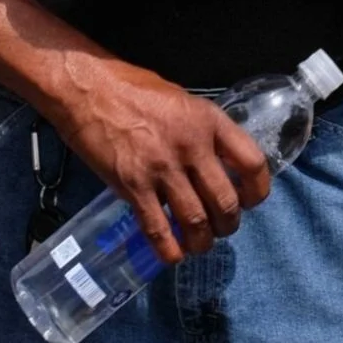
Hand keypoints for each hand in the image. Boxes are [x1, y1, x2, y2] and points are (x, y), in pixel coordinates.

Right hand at [47, 57, 271, 263]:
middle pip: (225, 201)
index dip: (257, 191)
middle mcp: (191, 146)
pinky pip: (158, 229)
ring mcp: (161, 168)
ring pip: (196, 221)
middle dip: (227, 224)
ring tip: (198, 243)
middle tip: (220, 228)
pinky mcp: (132, 185)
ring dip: (202, 241)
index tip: (249, 201)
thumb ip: (200, 130)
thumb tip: (214, 161)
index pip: (252, 162)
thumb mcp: (180, 100)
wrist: (85, 89)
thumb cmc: (130, 87)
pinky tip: (172, 254)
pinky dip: (169, 249)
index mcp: (208, 120)